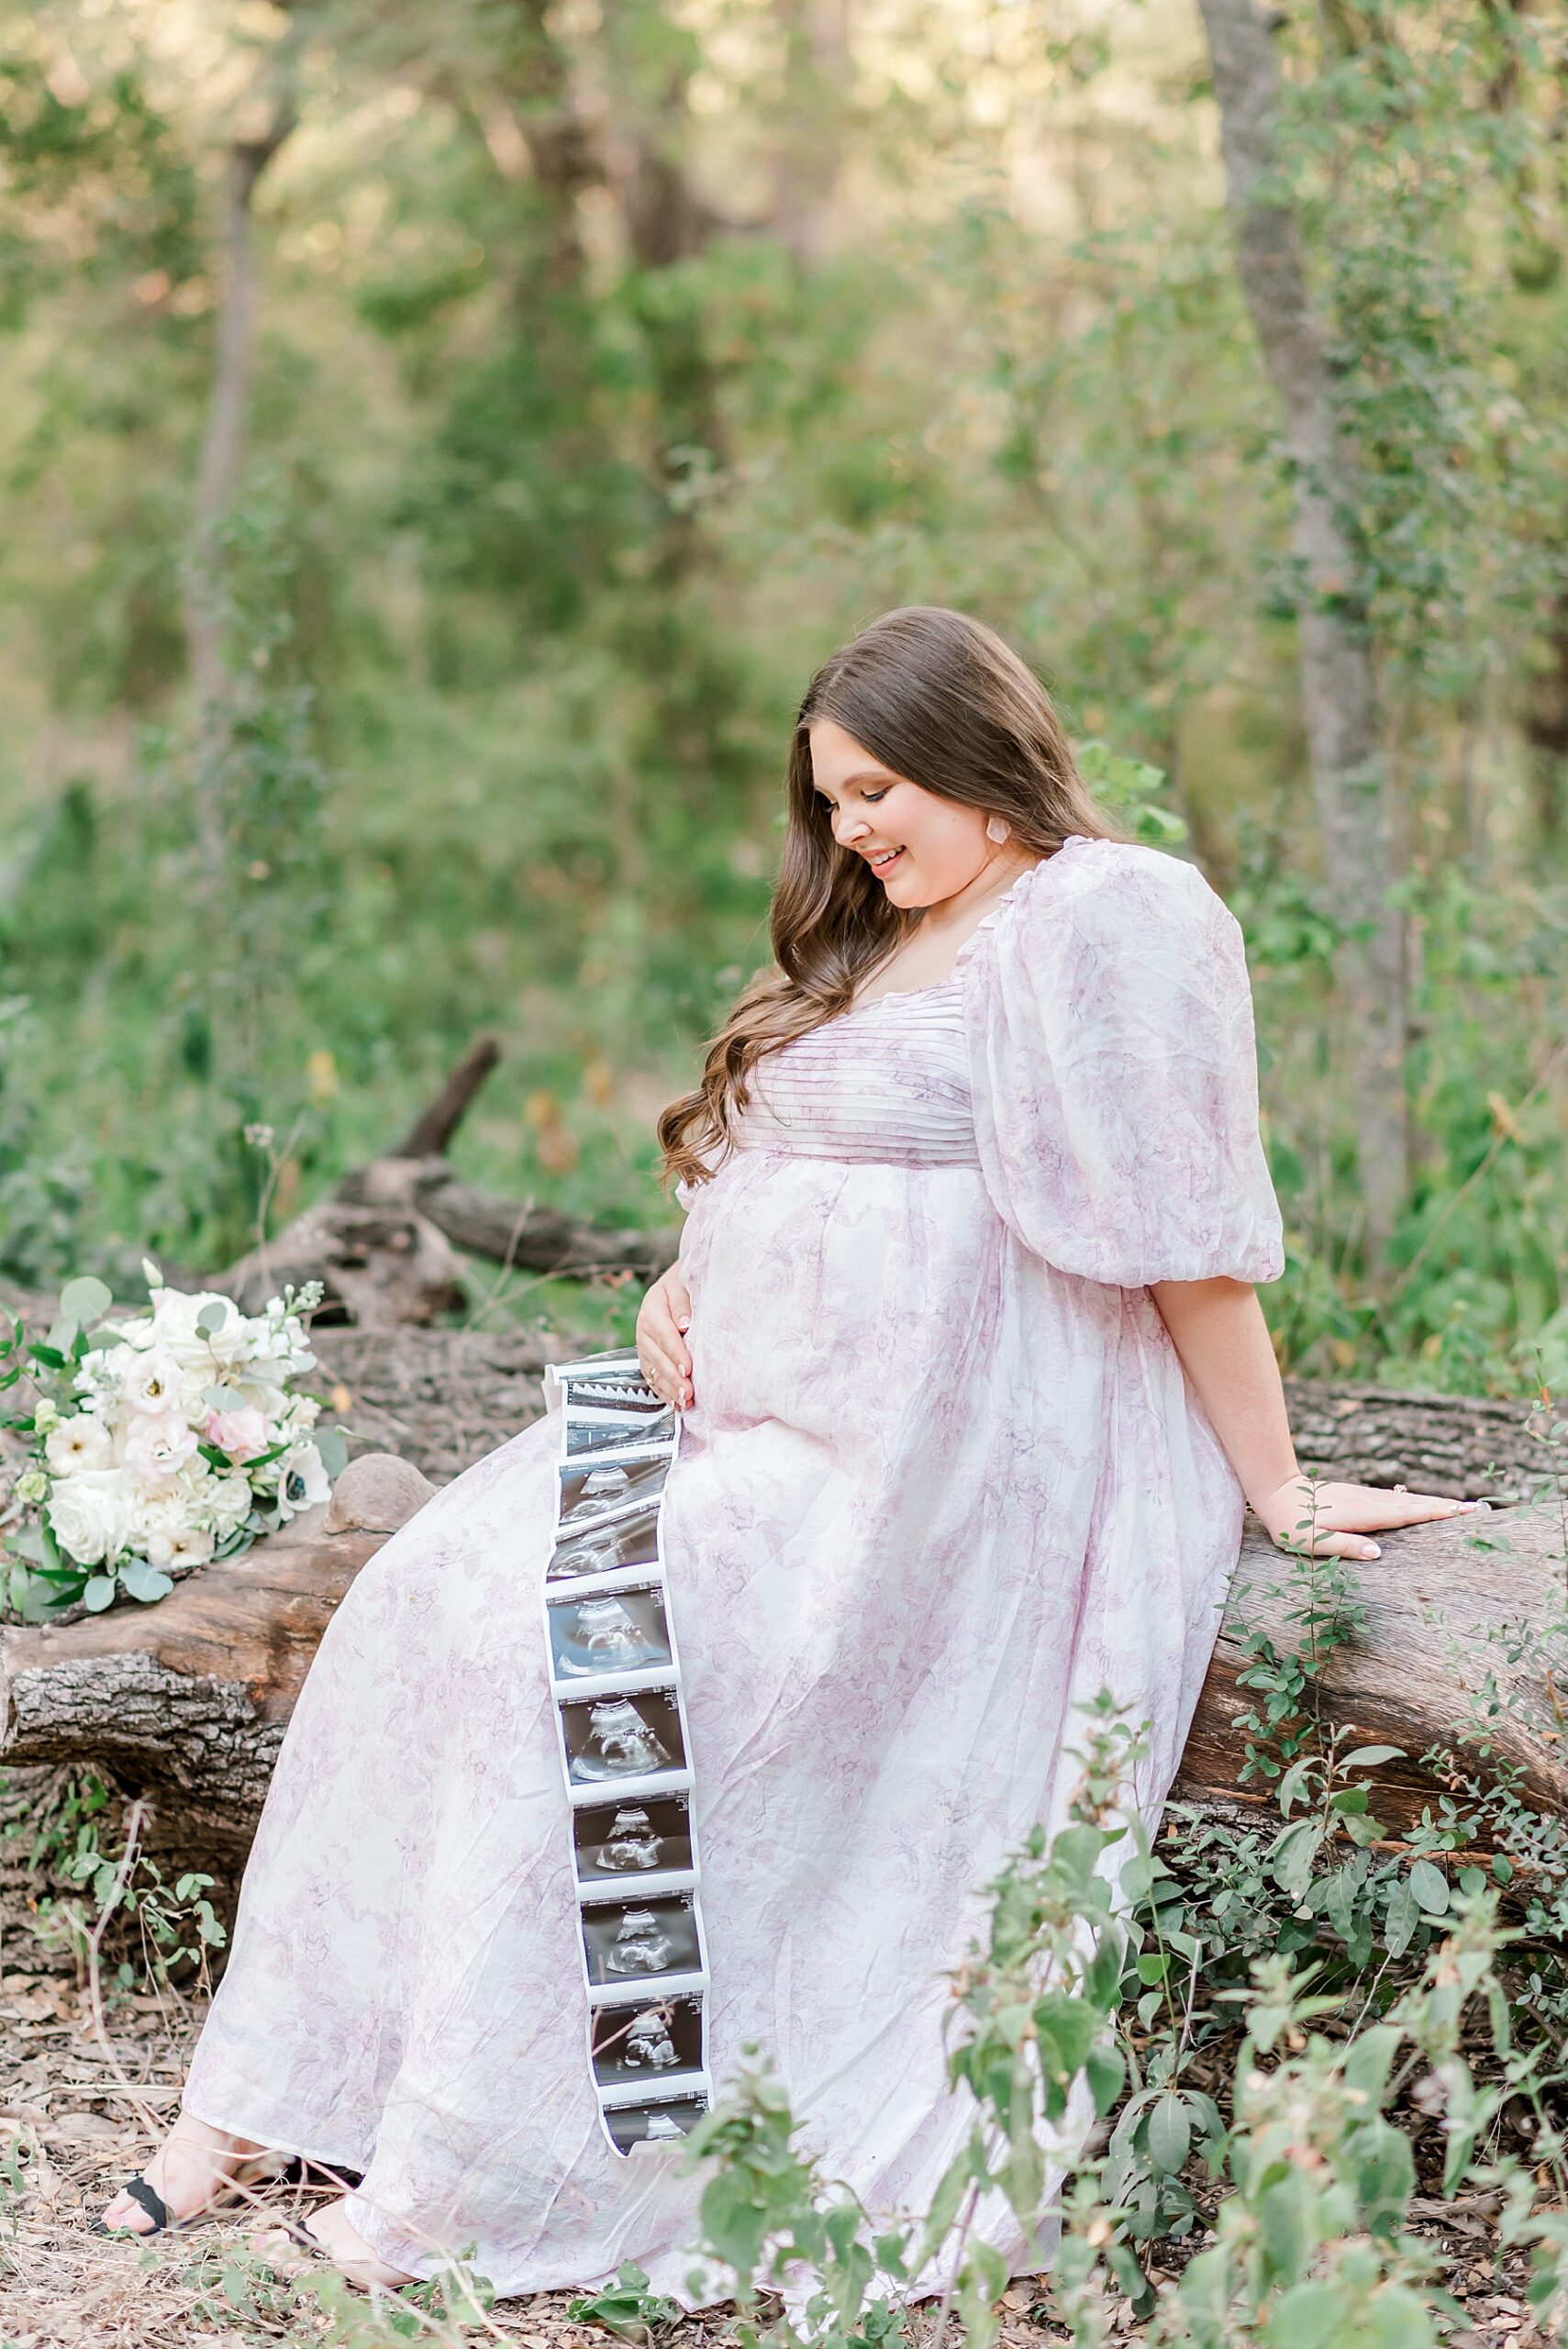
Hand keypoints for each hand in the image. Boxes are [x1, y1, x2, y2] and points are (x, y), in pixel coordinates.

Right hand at [636, 1265, 692, 1407]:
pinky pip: (652, 1378)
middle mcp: (644, 1331)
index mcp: (652, 1310)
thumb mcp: (681, 1284)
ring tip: (685, 1403)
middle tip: (689, 1392)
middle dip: (674, 1377)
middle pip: (658, 1357)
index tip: (688, 1368)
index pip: (664, 1334)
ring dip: (669, 1389)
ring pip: (654, 1371)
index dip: (676, 1353)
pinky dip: (664, 1392)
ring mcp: (644, 1347)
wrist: (672, 1286)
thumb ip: (682, 1303)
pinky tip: (676, 1403)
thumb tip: (685, 1324)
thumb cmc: (681, 1285)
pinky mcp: (647, 1358)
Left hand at [1255, 1475, 1483, 1562]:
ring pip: (1405, 1500)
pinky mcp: (1358, 1497)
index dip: (1435, 1513)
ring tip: (1459, 1507)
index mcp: (1362, 1514)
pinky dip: (1415, 1502)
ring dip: (1433, 1503)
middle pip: (1413, 1504)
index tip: (1462, 1512)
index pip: (1406, 1514)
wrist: (1275, 1492)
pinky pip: (1394, 1500)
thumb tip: (1379, 1553)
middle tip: (1476, 1509)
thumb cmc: (1293, 1523)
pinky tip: (1423, 1505)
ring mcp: (1364, 1497)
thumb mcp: (1313, 1542)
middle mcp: (1368, 1502)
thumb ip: (1346, 1546)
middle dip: (1444, 1507)